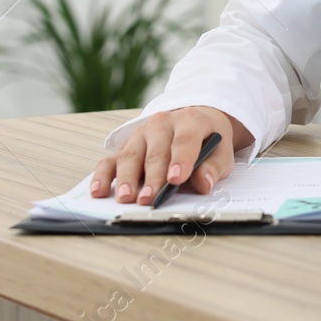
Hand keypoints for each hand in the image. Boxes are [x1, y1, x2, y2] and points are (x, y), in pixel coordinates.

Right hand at [89, 106, 246, 204]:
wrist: (193, 122)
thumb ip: (214, 167)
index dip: (181, 159)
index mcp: (189, 121)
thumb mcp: (221, 151)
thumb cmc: (207, 140)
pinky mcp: (125, 146)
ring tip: (127, 198)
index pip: (185, 140)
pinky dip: (102, 176)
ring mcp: (140, 135)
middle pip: (156, 152)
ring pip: (130, 156)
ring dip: (127, 179)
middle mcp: (161, 124)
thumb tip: (204, 183)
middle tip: (149, 199)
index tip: (176, 178)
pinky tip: (99, 191)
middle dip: (152, 177)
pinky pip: (110, 160)